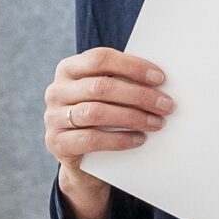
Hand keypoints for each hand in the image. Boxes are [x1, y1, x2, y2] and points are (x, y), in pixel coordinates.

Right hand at [44, 47, 171, 194]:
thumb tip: (161, 82)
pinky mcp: (56, 142)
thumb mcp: (109, 96)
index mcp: (69, 69)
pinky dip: (119, 139)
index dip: (132, 66)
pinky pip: (91, 139)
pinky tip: (139, 139)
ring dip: (132, 117)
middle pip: (100, 87)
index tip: (160, 78)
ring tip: (157, 123)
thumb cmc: (103, 117)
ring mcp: (53, 117)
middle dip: (139, 95)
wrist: (84, 159)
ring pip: (95, 112)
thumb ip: (124, 82)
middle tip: (166, 105)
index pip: (100, 58)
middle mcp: (56, 90)